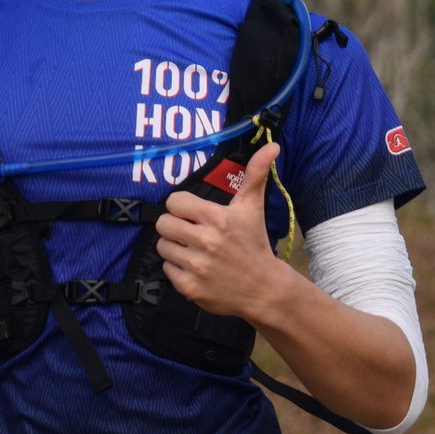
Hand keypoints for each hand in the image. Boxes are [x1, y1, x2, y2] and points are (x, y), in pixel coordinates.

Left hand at [153, 143, 292, 320]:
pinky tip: (195, 268)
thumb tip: (272, 145)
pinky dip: (178, 268)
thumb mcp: (253, 207)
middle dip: (176, 226)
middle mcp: (205, 241)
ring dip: (175, 247)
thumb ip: (257, 173)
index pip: (174, 202)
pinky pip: (166, 269)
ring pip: (162, 246)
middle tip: (192, 232)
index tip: (194, 214)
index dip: (182, 207)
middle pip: (163, 223)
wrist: (263, 288)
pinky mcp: (189, 287)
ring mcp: (196, 266)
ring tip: (194, 250)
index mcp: (217, 218)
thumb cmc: (255, 242)